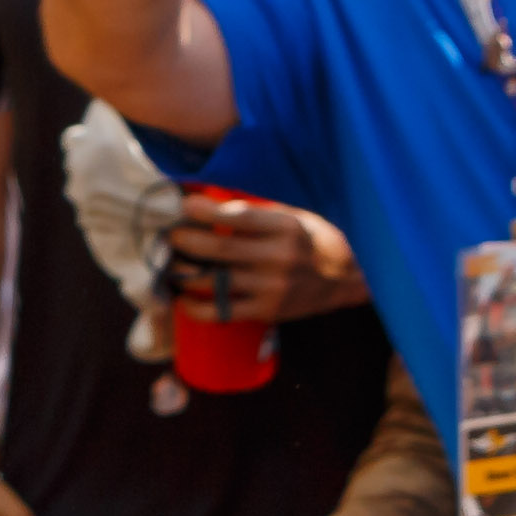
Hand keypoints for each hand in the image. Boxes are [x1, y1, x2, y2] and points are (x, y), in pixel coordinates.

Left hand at [164, 192, 363, 322]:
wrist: (347, 279)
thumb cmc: (310, 240)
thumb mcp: (291, 216)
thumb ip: (253, 212)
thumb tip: (203, 203)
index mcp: (286, 228)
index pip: (240, 217)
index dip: (207, 212)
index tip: (184, 205)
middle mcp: (279, 258)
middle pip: (220, 249)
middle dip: (186, 241)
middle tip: (168, 235)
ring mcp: (272, 287)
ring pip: (216, 281)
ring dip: (183, 273)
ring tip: (168, 263)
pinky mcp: (266, 311)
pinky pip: (222, 312)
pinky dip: (195, 307)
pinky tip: (182, 298)